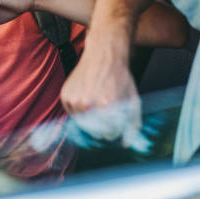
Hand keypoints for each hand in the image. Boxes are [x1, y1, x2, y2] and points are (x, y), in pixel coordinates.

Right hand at [60, 29, 140, 144]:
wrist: (103, 54)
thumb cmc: (120, 77)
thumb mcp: (133, 99)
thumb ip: (132, 124)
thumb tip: (125, 144)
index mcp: (107, 107)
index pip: (110, 135)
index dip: (115, 126)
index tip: (116, 115)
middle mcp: (90, 105)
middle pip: (95, 133)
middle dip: (103, 124)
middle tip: (107, 107)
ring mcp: (76, 101)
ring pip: (83, 124)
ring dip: (91, 116)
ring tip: (98, 97)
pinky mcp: (66, 96)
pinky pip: (73, 114)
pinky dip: (80, 109)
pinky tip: (88, 94)